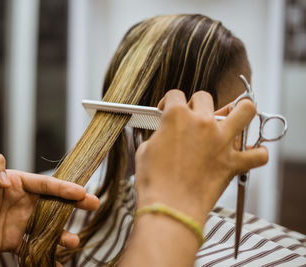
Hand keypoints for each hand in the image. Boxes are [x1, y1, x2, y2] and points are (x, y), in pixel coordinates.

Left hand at [0, 153, 98, 253]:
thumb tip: (7, 180)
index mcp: (14, 182)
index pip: (44, 184)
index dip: (63, 187)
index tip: (81, 191)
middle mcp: (21, 201)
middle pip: (54, 203)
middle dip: (75, 203)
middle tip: (94, 205)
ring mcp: (18, 221)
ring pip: (47, 226)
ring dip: (63, 232)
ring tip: (74, 240)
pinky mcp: (11, 240)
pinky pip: (32, 247)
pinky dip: (46, 254)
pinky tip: (57, 261)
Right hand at [135, 90, 267, 223]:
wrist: (169, 206)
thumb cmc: (154, 181)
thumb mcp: (146, 151)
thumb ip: (159, 136)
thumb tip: (165, 137)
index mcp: (177, 116)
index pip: (176, 95)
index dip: (170, 102)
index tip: (168, 110)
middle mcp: (202, 123)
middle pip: (205, 97)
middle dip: (196, 105)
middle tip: (192, 119)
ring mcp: (221, 141)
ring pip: (245, 110)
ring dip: (241, 110)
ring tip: (235, 116)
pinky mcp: (233, 162)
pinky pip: (258, 155)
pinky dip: (257, 154)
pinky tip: (250, 154)